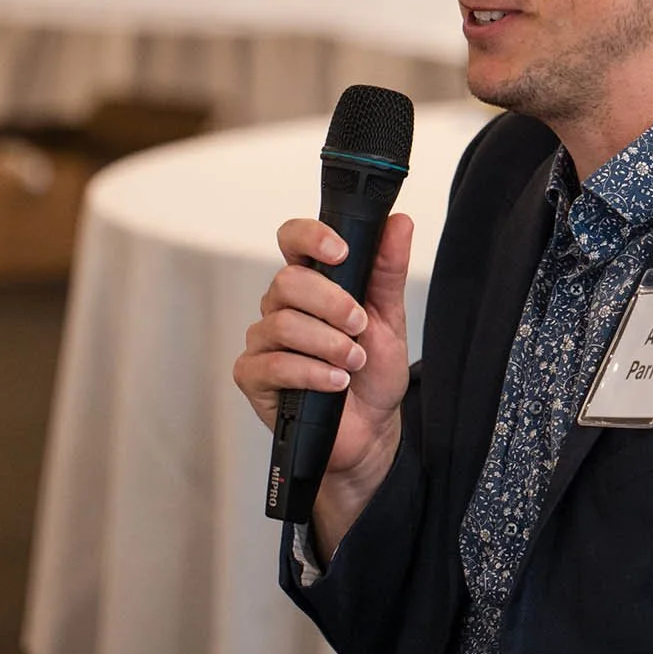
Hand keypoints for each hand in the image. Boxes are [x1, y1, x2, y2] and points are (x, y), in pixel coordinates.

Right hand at [234, 214, 414, 503]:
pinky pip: (274, 363)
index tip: (341, 251)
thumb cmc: (373, 373)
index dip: (310, 237)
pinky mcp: (253, 375)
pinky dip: (312, 372)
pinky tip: (335, 382)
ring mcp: (263, 340)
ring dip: (328, 343)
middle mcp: (281, 306)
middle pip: (288, 281)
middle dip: (332, 303)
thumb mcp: (390, 317)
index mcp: (311, 284)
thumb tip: (400, 223)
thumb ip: (388, 270)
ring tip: (354, 361)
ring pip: (282, 322)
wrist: (370, 430)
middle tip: (360, 325)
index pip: (292, 240)